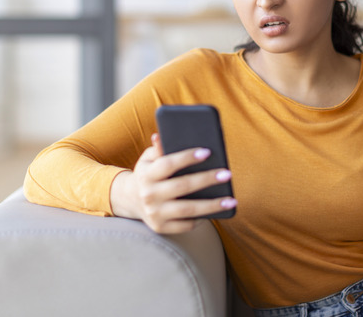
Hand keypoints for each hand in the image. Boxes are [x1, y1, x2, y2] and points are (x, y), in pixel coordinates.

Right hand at [110, 134, 236, 233]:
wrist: (130, 199)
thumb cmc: (149, 173)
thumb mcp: (149, 158)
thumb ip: (158, 148)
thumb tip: (161, 136)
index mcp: (146, 174)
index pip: (168, 164)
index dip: (187, 157)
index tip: (207, 152)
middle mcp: (149, 194)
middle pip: (182, 186)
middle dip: (207, 180)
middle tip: (227, 174)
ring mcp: (154, 213)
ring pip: (188, 210)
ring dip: (212, 205)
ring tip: (231, 200)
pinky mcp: (160, 227)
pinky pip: (185, 225)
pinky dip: (201, 218)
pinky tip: (217, 212)